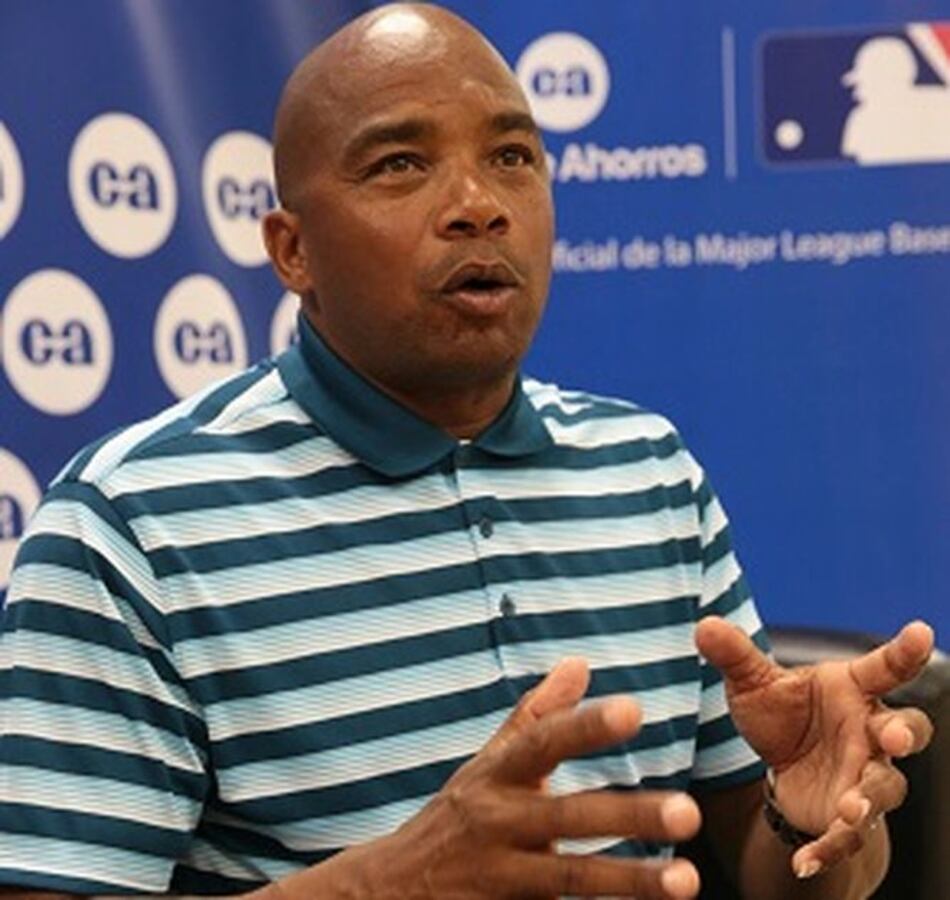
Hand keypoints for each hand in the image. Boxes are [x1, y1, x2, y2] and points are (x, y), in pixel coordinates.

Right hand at [357, 658, 702, 898]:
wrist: (391, 889)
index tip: (635, 710)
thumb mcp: (489, 762)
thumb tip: (579, 663)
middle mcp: (497, 821)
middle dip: (626, 814)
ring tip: (687, 882)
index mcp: (496, 774)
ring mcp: (499, 875)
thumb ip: (537, 715)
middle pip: (566, 816)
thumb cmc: (457, 814)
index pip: (542, 742)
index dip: (585, 726)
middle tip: (689, 813)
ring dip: (629, 880)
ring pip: (569, 879)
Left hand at [695, 617, 934, 876]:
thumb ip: (734, 656)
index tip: (919, 630)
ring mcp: (865, 775)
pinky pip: (849, 837)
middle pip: (906, 729)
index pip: (884, 668)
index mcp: (851, 689)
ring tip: (850, 808)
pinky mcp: (848, 815)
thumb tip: (704, 624)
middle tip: (890, 736)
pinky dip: (830, 850)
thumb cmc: (780, 712)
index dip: (904, 651)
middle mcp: (868, 731)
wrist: (780, 762)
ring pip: (886, 787)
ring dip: (870, 797)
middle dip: (903, 733)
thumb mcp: (752, 684)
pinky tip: (804, 862)